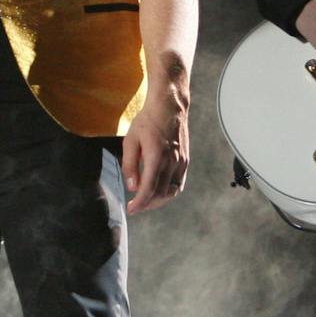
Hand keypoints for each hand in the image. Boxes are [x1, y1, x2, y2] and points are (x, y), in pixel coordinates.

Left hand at [123, 91, 189, 214]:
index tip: (131, 209)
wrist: (170, 107)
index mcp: (156, 157)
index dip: (140, 203)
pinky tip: (160, 192)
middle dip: (147, 204)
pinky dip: (169, 192)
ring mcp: (181, 162)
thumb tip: (132, 186)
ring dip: (159, 201)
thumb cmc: (148, 120)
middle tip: (136, 207)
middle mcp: (172, 162)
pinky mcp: (185, 161)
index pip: (149, 189)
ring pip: (172, 191)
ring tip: (146, 201)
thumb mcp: (131, 140)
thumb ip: (130, 164)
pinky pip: (179, 183)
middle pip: (161, 194)